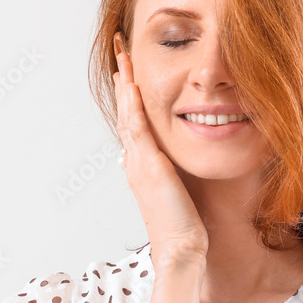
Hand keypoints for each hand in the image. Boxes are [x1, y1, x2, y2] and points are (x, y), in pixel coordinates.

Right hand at [113, 41, 208, 266]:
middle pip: (124, 112)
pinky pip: (138, 129)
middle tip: (119, 53)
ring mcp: (139, 164)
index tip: (127, 71)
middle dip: (122, 81)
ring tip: (122, 57)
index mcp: (140, 167)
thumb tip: (168, 165)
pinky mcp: (150, 168)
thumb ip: (169, 176)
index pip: (131, 122)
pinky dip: (133, 105)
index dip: (128, 96)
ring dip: (124, 83)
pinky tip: (131, 85)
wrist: (181, 250)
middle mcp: (134, 162)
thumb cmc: (184, 227)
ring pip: (127, 114)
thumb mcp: (174, 194)